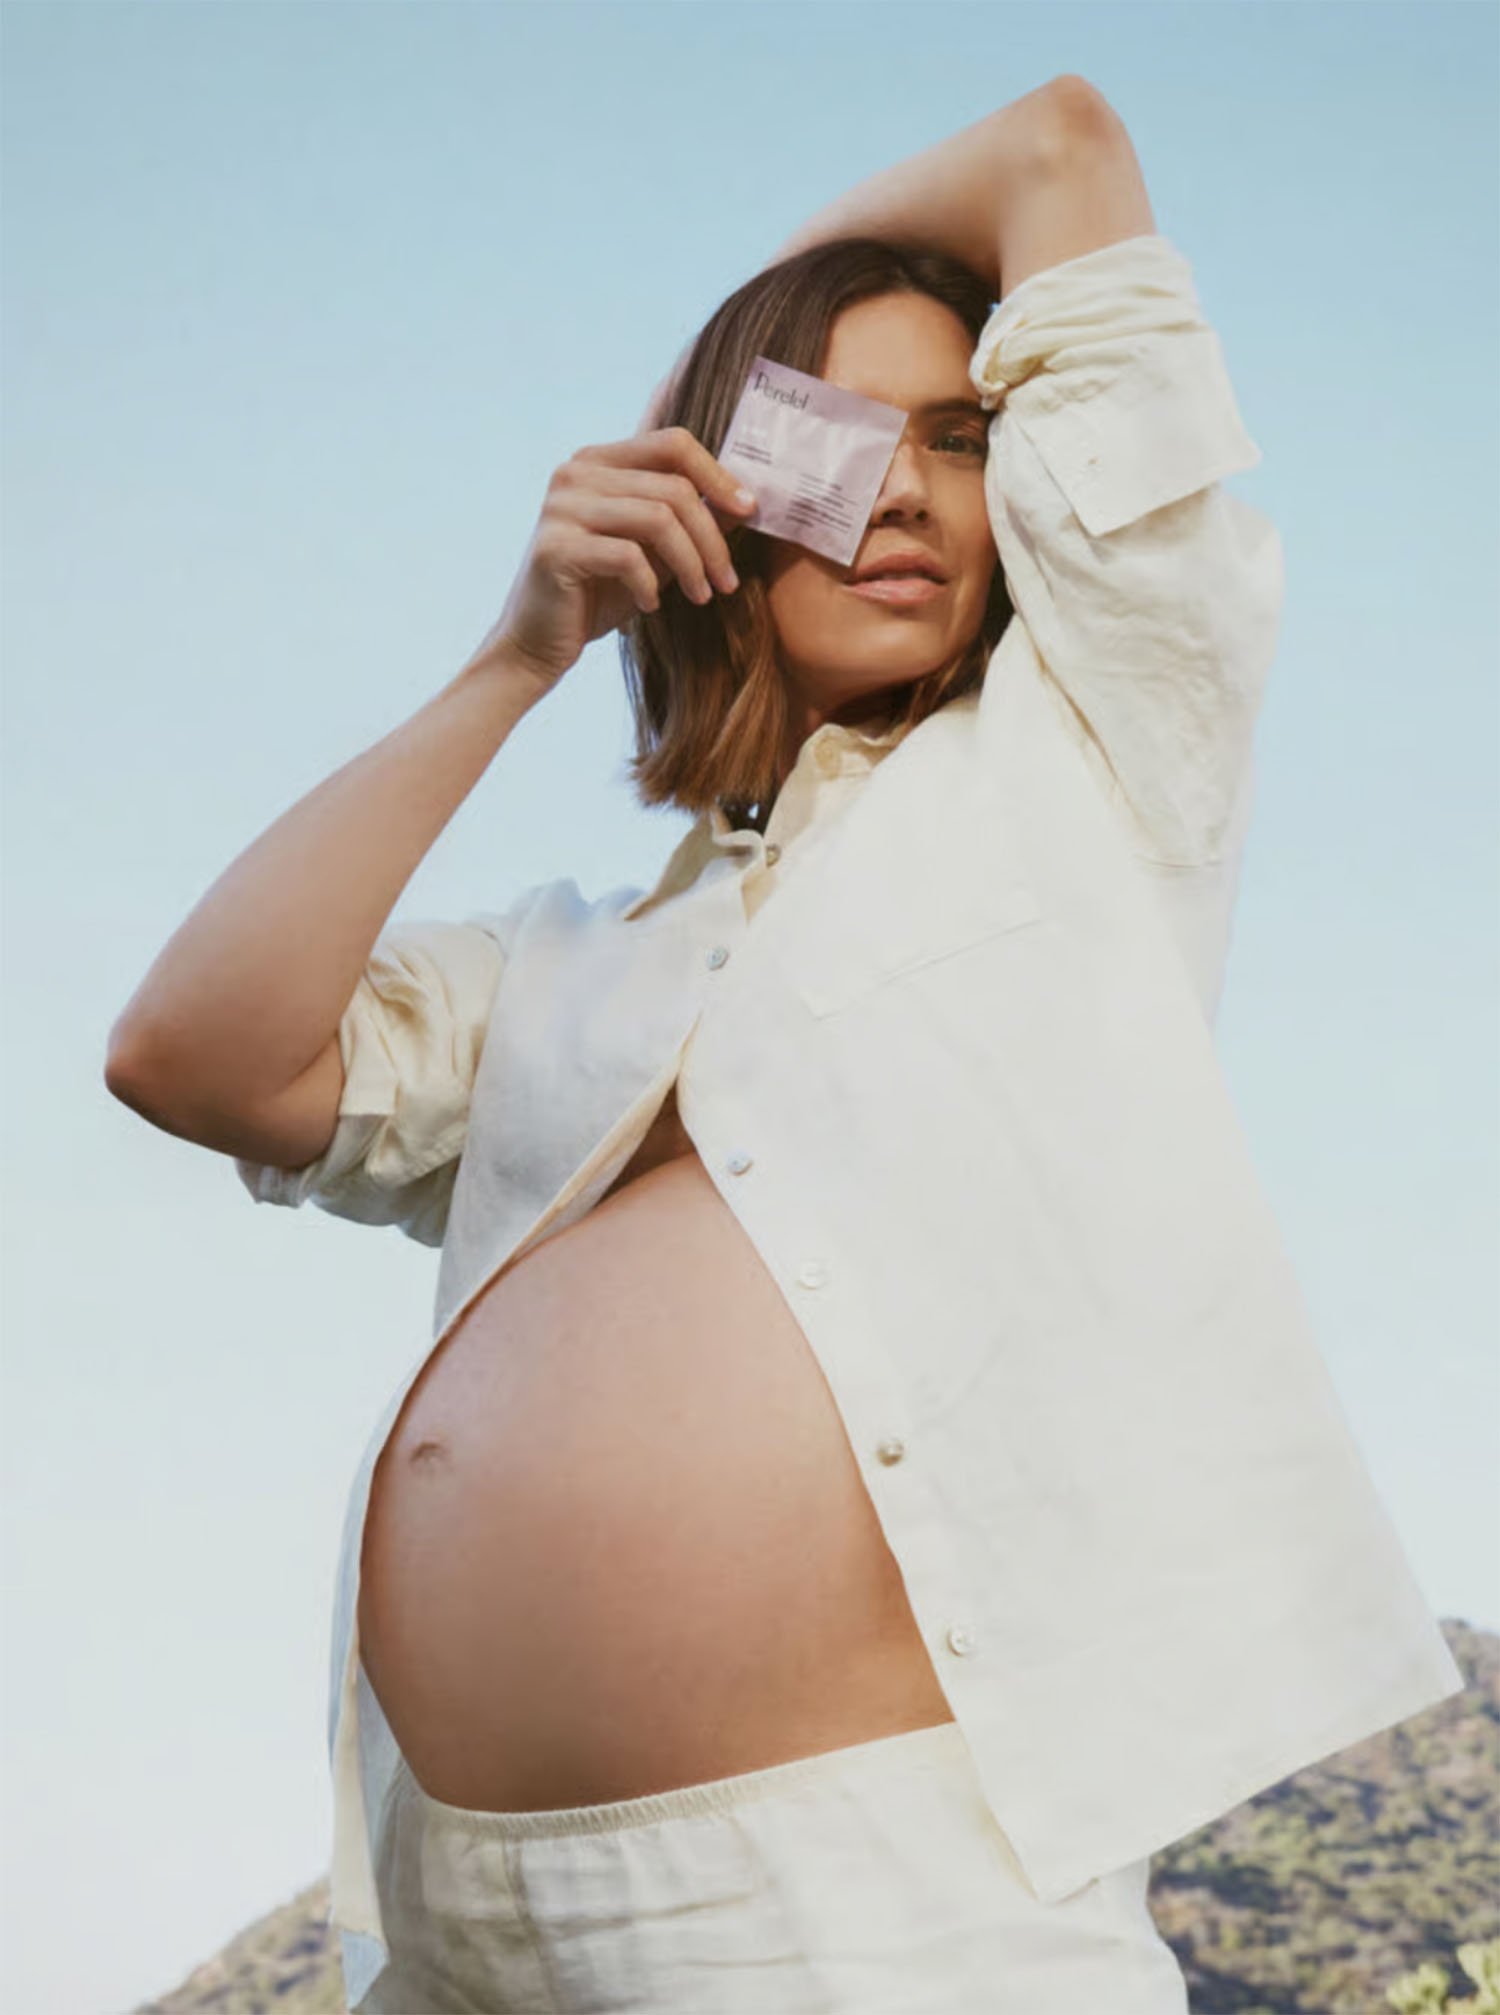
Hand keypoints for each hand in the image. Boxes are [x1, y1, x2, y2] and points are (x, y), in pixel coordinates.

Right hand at [466, 427, 757, 694]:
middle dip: (712, 539)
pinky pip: (628, 557)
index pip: (673, 443)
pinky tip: (649, 606)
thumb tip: (747, 502)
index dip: (718, 475)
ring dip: (691, 564)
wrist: (538, 642)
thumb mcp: (655, 553)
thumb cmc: (600, 594)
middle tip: (727, 581)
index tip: (749, 513)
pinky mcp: (556, 548)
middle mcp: (575, 473)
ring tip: (701, 597)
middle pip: (674, 488)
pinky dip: (650, 585)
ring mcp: (561, 507)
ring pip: (658, 520)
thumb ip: (691, 521)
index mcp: (598, 461)